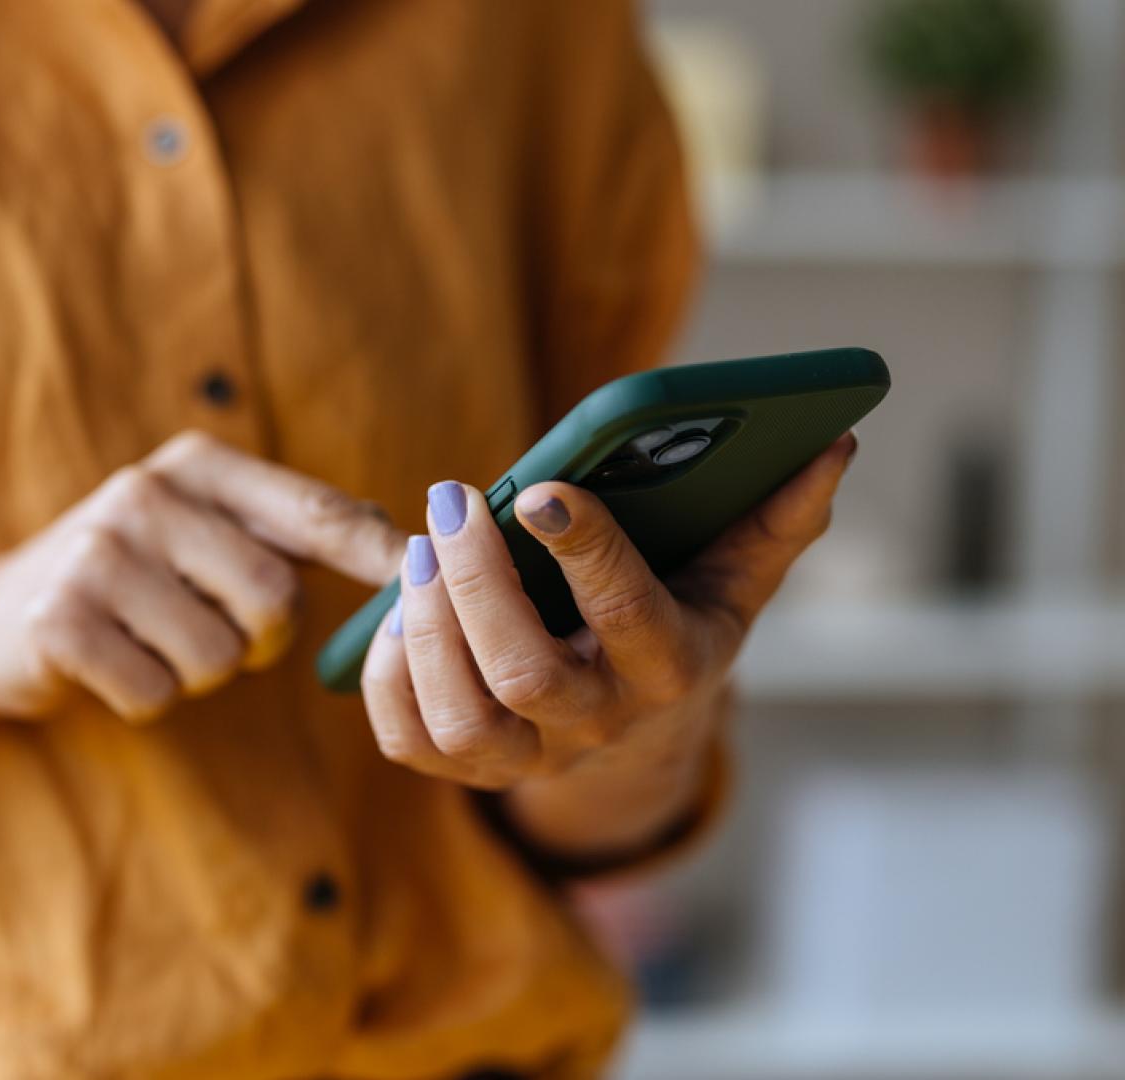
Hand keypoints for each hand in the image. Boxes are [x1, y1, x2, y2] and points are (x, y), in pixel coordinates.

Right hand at [0, 431, 403, 721]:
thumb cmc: (130, 582)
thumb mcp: (202, 532)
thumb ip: (292, 531)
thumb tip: (413, 549)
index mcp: (197, 465)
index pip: (313, 512)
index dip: (378, 553)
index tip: (434, 577)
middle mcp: (146, 493)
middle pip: (274, 599)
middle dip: (258, 640)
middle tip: (214, 632)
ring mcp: (96, 553)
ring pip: (217, 656)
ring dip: (196, 673)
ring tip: (151, 641)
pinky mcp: (58, 619)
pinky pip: (156, 692)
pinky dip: (144, 697)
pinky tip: (110, 665)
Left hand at [360, 433, 855, 788]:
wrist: (638, 729)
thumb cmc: (678, 620)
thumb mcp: (733, 576)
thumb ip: (777, 518)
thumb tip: (831, 445)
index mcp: (671, 669)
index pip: (628, 617)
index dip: (586, 554)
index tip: (541, 488)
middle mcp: (598, 725)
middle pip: (525, 675)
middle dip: (479, 584)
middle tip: (453, 500)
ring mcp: (529, 757)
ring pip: (462, 717)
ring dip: (427, 628)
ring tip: (420, 546)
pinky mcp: (468, 770)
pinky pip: (408, 738)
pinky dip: (388, 674)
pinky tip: (395, 606)